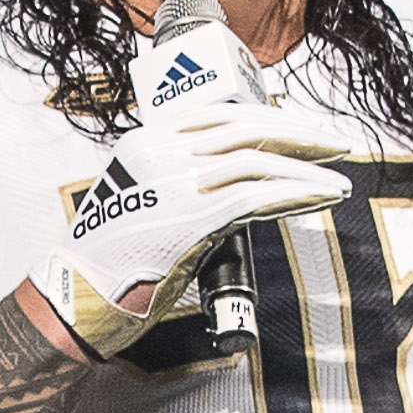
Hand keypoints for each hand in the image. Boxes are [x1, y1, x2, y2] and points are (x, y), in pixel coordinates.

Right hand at [34, 106, 348, 358]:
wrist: (75, 297)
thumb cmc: (109, 262)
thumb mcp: (144, 203)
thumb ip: (185, 185)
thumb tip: (243, 188)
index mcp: (148, 141)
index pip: (221, 115)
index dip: (270, 118)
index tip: (301, 128)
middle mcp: (161, 152)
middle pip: (245, 126)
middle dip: (299, 133)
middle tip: (335, 142)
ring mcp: (175, 182)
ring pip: (257, 159)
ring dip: (306, 167)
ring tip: (337, 178)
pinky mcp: (191, 218)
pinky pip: (256, 196)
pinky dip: (296, 194)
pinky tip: (320, 196)